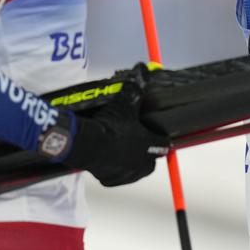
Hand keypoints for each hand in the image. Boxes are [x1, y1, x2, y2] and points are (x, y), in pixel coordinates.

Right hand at [41, 86, 167, 187]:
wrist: (85, 143)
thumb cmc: (108, 123)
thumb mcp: (123, 102)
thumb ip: (135, 88)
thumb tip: (143, 70)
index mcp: (149, 145)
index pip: (164, 144)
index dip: (161, 138)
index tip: (157, 134)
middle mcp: (140, 163)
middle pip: (151, 160)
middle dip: (148, 152)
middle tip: (139, 141)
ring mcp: (126, 174)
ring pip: (135, 170)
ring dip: (132, 161)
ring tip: (122, 148)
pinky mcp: (110, 180)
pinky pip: (117, 175)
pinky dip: (115, 168)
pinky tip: (108, 157)